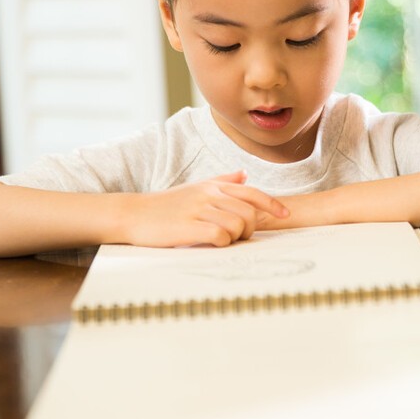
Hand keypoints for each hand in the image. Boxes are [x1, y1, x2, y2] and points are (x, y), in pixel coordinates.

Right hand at [124, 172, 288, 246]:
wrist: (134, 214)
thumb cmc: (166, 204)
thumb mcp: (195, 187)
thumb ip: (222, 181)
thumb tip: (245, 175)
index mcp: (213, 186)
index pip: (252, 193)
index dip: (272, 204)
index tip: (286, 214)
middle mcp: (209, 195)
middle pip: (249, 212)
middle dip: (250, 229)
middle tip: (239, 237)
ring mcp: (199, 210)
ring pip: (237, 225)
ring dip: (236, 237)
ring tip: (222, 240)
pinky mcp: (189, 227)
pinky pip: (221, 236)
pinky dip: (223, 243)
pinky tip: (212, 243)